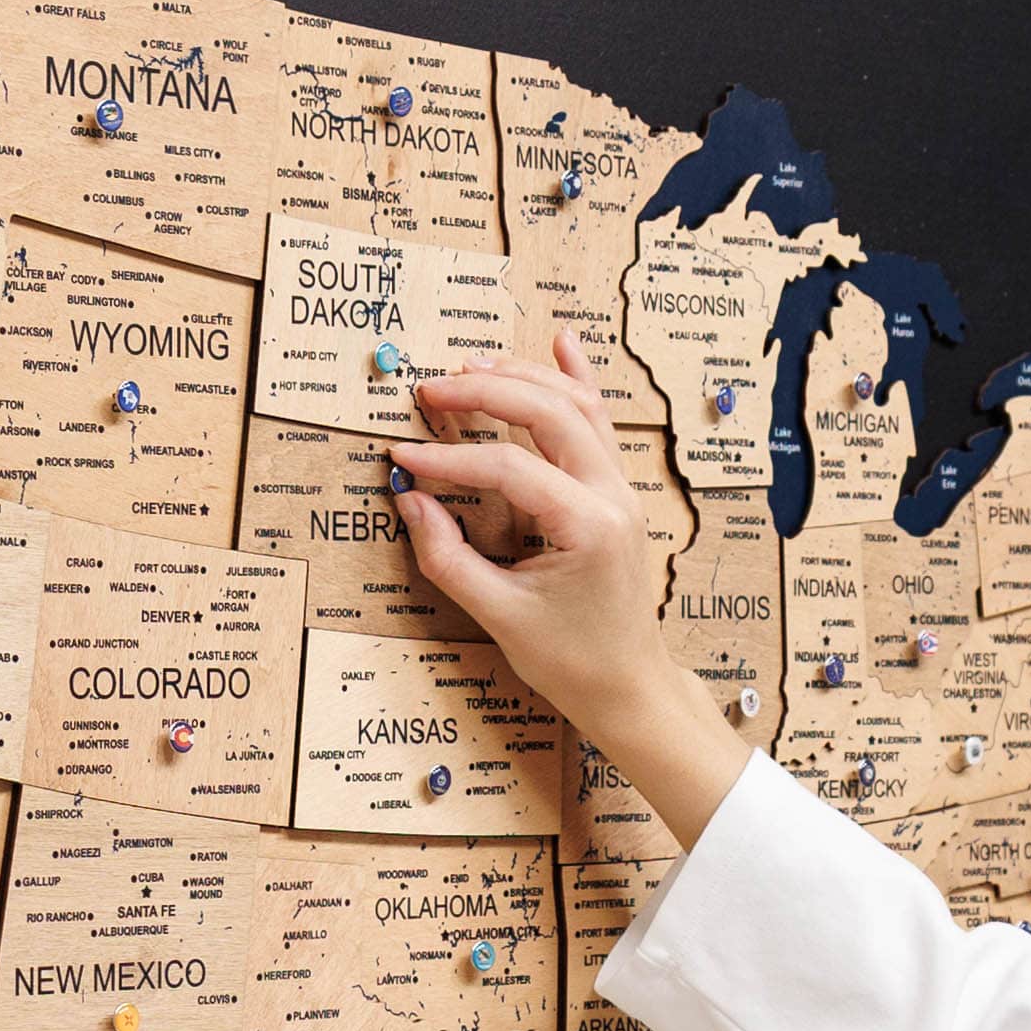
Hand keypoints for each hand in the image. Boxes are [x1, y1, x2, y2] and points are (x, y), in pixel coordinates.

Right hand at [392, 334, 750, 849]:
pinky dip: (577, 381)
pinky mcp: (615, 494)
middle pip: (549, 414)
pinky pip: (598, 424)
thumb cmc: (572, 662)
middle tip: (430, 390)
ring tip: (472, 367)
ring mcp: (620, 491)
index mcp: (589, 526)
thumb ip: (449, 557)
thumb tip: (410, 501)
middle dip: (486, 392)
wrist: (629, 687)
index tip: (401, 457)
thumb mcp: (500, 616)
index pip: (509, 467)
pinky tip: (562, 342)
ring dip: (524, 379)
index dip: (448, 457)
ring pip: (577, 408)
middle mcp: (613, 497)